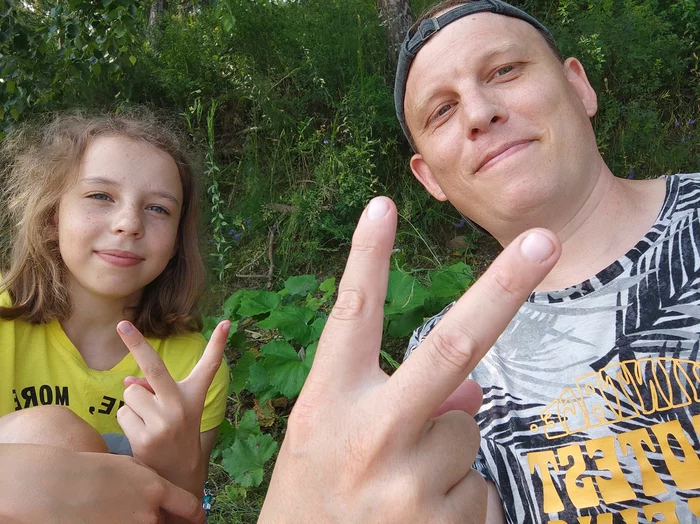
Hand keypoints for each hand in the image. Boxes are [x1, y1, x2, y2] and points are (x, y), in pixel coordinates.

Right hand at [0, 443, 203, 523]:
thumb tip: (161, 494)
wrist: (56, 487)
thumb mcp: (129, 466)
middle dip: (160, 517)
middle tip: (144, 509)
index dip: (196, 515)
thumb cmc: (91, 470)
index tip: (198, 519)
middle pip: (164, 522)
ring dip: (139, 520)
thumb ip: (150, 481)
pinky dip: (120, 523)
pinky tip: (105, 515)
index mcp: (155, 490)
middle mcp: (148, 514)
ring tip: (116, 508)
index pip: (189, 507)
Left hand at [116, 320, 229, 493]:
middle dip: (135, 343)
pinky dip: (128, 420)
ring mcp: (163, 422)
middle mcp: (181, 405)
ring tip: (148, 420)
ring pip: (131, 392)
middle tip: (121, 324)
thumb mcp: (175, 407)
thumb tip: (128, 380)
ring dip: (133, 403)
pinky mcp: (146, 438)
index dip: (219, 342)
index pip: (210, 364)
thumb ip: (155, 390)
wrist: (179, 474)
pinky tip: (141, 433)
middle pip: (154, 367)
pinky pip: (124, 414)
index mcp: (194, 394)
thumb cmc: (177, 431)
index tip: (227, 322)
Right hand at [259, 197, 560, 522]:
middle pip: (450, 346)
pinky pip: (476, 483)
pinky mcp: (445, 521)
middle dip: (504, 287)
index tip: (382, 205)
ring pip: (467, 429)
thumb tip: (474, 390)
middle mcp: (370, 434)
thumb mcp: (331, 440)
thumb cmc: (314, 499)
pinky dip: (457, 495)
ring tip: (399, 490)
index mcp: (327, 404)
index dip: (365, 258)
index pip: (350, 317)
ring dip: (447, 450)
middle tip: (543, 241)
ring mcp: (410, 482)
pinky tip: (415, 520)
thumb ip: (393, 401)